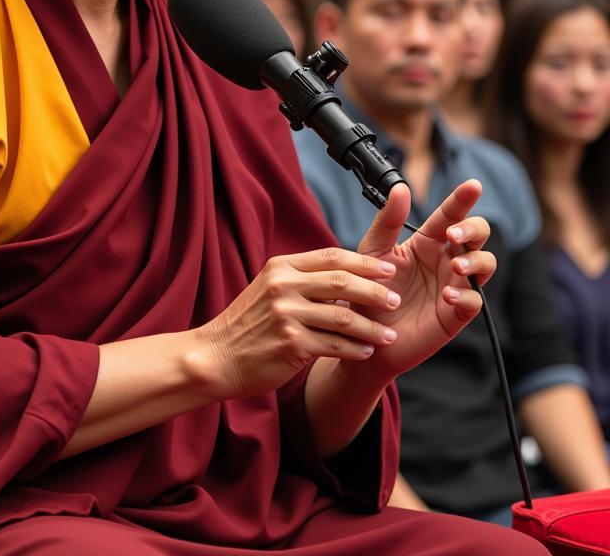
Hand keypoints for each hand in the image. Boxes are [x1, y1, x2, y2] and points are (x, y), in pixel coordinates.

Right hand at [196, 245, 402, 399]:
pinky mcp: (291, 344)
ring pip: (343, 316)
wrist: (217, 356)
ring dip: (372, 326)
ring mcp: (286, 315)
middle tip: (396, 300)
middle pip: (341, 281)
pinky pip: (335, 344)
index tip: (389, 268)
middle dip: (375, 291)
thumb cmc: (248, 324)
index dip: (364, 262)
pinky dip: (355, 349)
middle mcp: (283, 286)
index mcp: (280, 267)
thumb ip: (301, 278)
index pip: (331, 256)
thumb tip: (345, 273)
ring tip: (390, 334)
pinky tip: (367, 352)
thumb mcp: (268, 288)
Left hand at [354, 179, 494, 377]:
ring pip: (485, 264)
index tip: (473, 185)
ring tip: (456, 267)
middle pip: (477, 235)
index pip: (450, 215)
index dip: (462, 199)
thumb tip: (401, 188)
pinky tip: (449, 295)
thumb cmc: (367, 289)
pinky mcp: (455, 314)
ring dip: (476, 261)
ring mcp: (454, 286)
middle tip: (453, 235)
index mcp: (426, 242)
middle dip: (473, 229)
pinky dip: (467, 296)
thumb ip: (387, 221)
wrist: (362, 332)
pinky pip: (475, 301)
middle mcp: (445, 260)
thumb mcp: (372, 251)